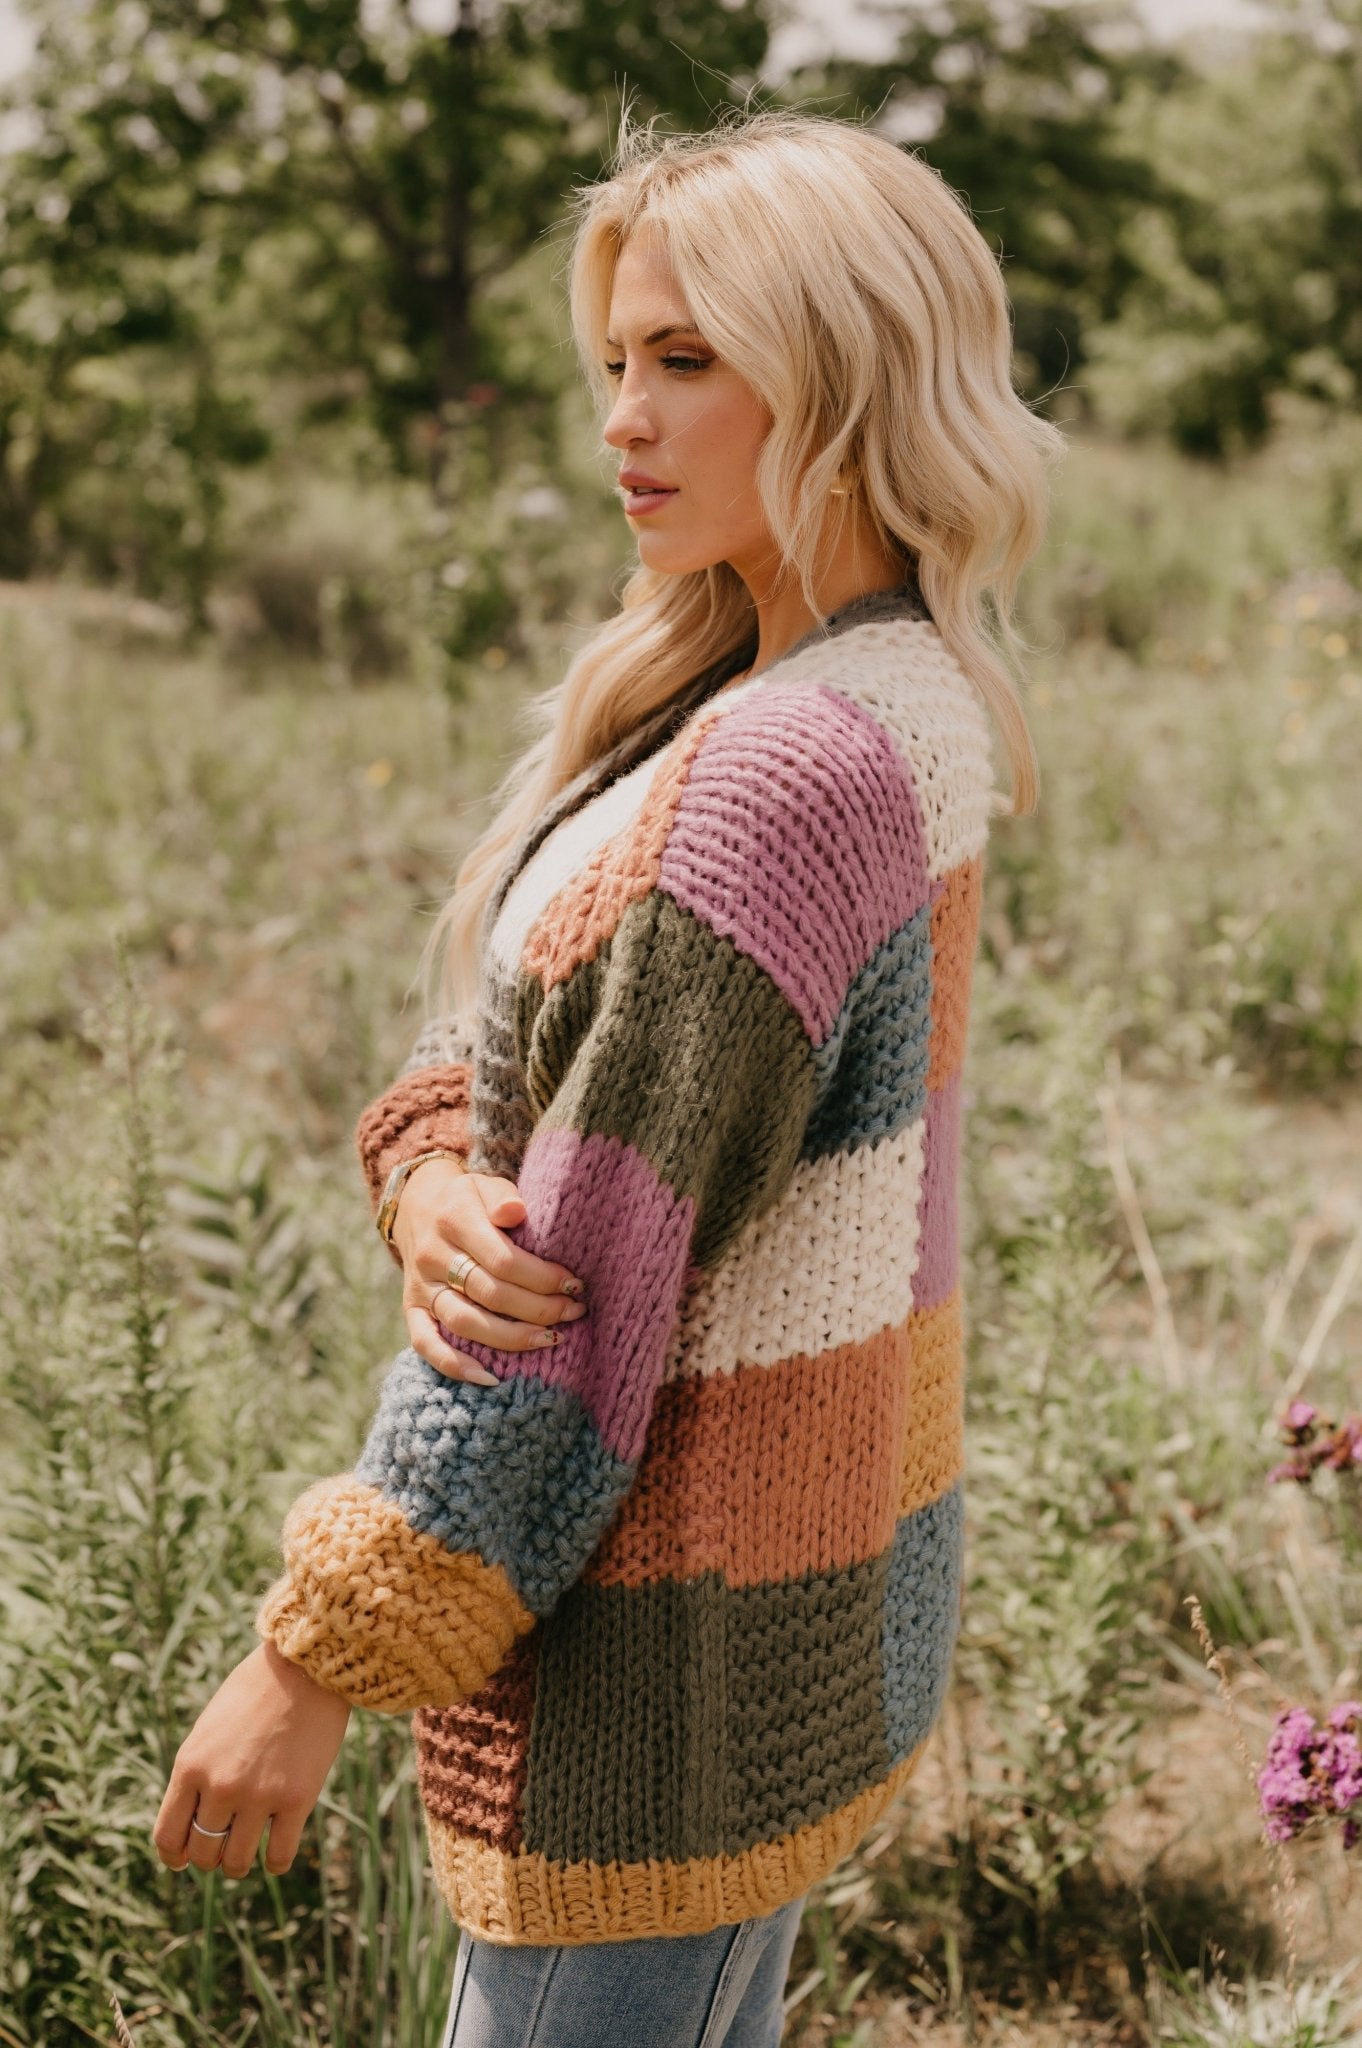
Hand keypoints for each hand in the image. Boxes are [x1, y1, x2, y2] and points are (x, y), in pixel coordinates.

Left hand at [153, 1642, 350, 1879]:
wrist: (306, 1665)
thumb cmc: (256, 1691)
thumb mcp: (210, 1729)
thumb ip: (198, 1774)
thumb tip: (196, 1822)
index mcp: (190, 1766)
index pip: (168, 1837)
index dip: (175, 1857)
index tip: (184, 1860)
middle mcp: (219, 1786)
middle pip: (203, 1853)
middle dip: (211, 1857)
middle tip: (224, 1848)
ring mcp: (259, 1796)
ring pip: (237, 1863)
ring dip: (239, 1864)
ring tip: (247, 1854)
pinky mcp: (297, 1799)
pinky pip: (279, 1857)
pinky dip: (275, 1862)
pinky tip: (276, 1852)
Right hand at [391, 1157, 586, 1386]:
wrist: (418, 1206)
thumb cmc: (468, 1199)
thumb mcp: (486, 1185)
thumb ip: (503, 1198)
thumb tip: (516, 1212)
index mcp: (454, 1220)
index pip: (504, 1260)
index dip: (543, 1277)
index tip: (575, 1285)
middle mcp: (433, 1256)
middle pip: (491, 1294)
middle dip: (539, 1308)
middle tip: (574, 1311)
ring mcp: (420, 1286)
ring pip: (465, 1323)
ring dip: (512, 1338)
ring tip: (551, 1338)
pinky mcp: (412, 1308)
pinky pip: (426, 1344)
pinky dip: (454, 1366)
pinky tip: (489, 1378)